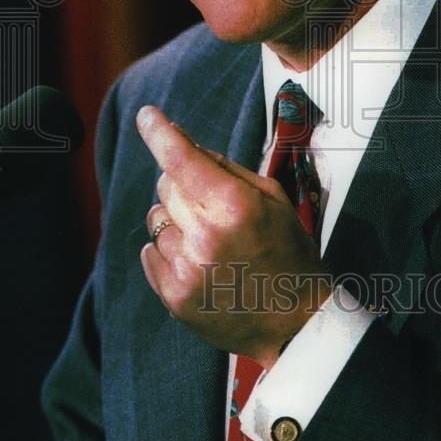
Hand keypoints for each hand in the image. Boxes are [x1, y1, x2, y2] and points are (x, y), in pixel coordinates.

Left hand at [137, 105, 331, 368]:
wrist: (294, 324)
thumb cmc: (288, 252)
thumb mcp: (273, 200)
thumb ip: (227, 169)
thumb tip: (185, 144)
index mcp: (234, 206)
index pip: (183, 159)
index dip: (160, 133)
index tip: (146, 115)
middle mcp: (205, 236)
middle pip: (166, 185)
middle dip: (183, 185)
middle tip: (212, 205)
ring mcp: (186, 269)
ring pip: (156, 219)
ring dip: (176, 221)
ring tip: (209, 241)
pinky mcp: (173, 296)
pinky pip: (149, 252)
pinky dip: (167, 250)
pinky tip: (198, 262)